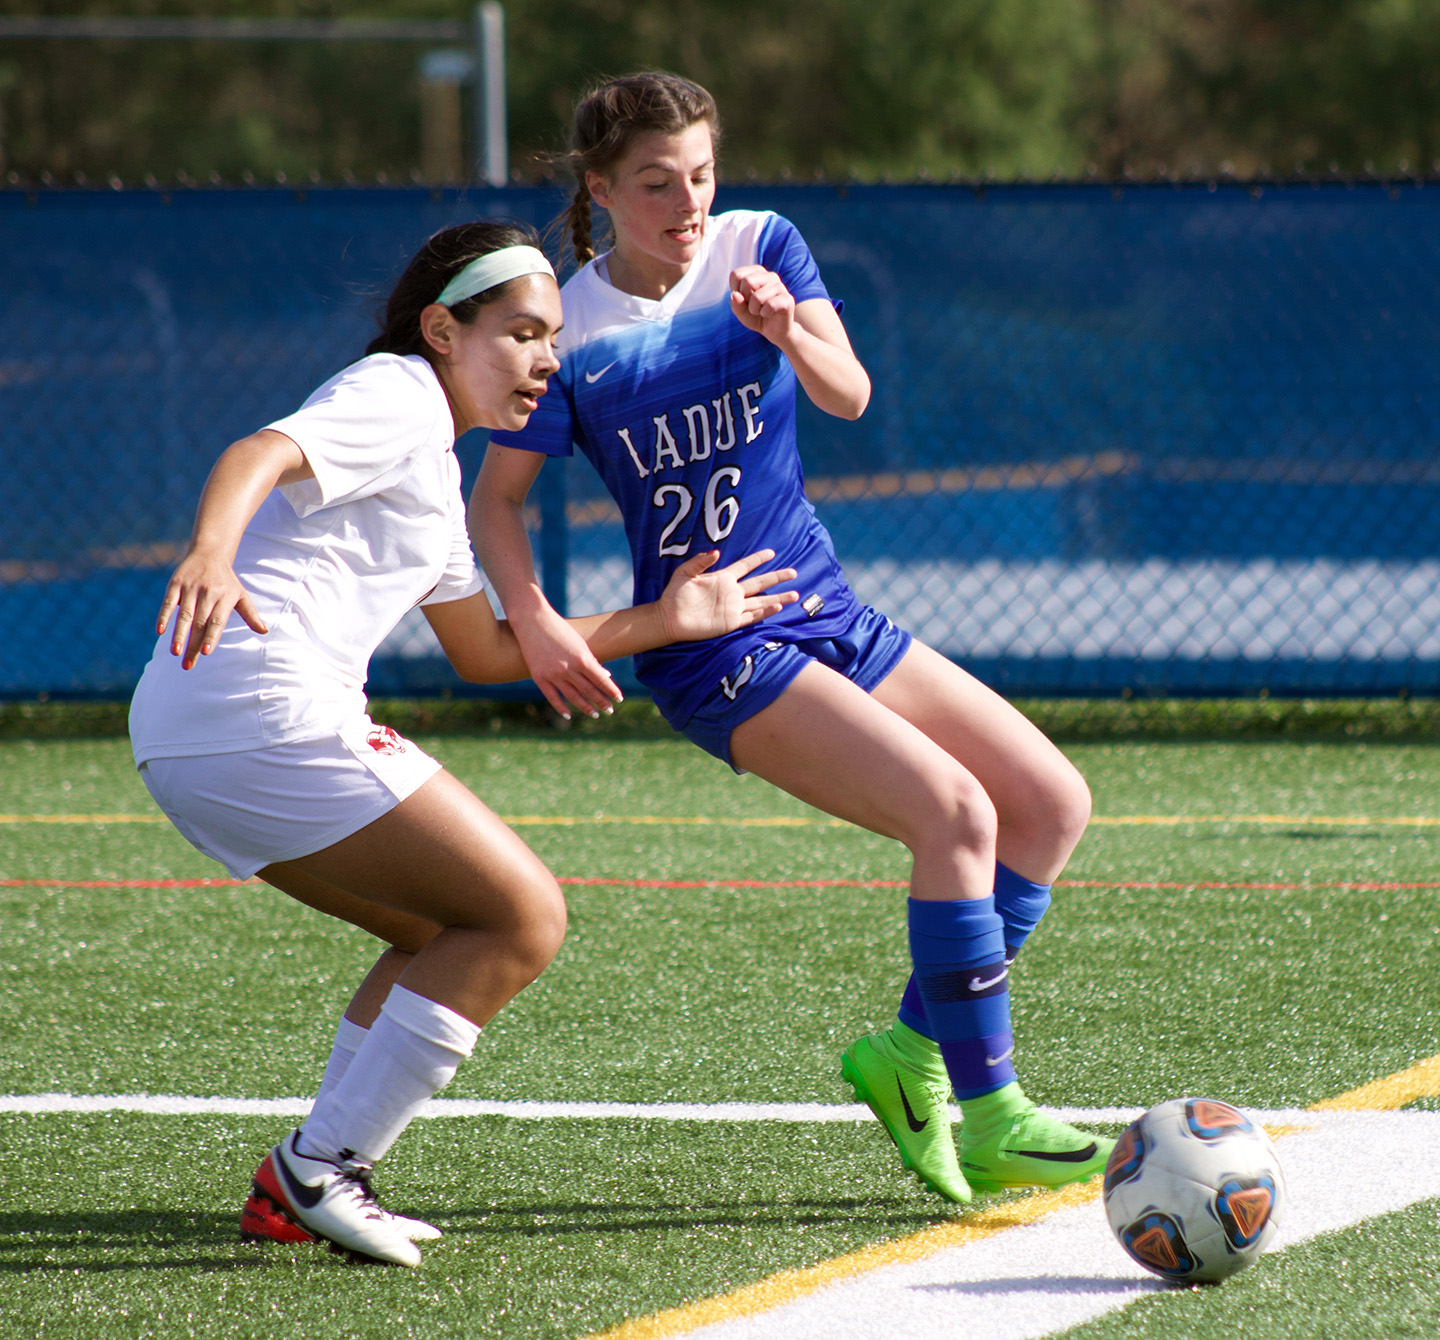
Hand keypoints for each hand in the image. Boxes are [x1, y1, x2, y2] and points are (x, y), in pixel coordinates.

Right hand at [156, 546, 266, 669]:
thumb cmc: (227, 581)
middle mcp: (208, 594)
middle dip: (193, 645)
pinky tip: (160, 631)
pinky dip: (163, 616)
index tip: (206, 652)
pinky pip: (168, 602)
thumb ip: (251, 614)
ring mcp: (191, 589)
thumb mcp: (241, 595)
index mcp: (225, 598)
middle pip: (199, 623)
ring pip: (183, 615)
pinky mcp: (176, 584)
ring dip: (178, 634)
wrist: (210, 554)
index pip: (217, 621)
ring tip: (176, 652)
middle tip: (187, 666)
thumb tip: (264, 631)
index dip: (211, 636)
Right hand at [514, 602, 624, 719]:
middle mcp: (568, 668)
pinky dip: (561, 708)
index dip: (611, 690)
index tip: (619, 699)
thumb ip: (591, 661)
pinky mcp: (539, 677)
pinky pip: (552, 697)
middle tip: (610, 710)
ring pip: (573, 696)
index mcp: (582, 658)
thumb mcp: (579, 643)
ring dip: (586, 707)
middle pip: (589, 690)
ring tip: (596, 714)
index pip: (601, 680)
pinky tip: (569, 716)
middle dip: (601, 701)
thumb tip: (605, 676)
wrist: (532, 621)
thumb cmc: (560, 629)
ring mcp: (553, 674)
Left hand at [657, 549, 798, 642]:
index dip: (757, 559)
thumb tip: (715, 552)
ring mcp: (733, 608)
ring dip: (777, 598)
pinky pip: (751, 617)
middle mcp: (731, 592)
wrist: (670, 618)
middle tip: (793, 572)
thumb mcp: (685, 573)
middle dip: (776, 578)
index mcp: (722, 578)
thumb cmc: (675, 594)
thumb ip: (700, 562)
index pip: (745, 566)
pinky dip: (764, 613)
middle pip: (759, 583)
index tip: (771, 552)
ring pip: (761, 601)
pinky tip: (776, 607)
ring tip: (794, 594)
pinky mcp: (730, 622)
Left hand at [729, 265, 796, 346]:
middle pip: (747, 281)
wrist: (775, 331)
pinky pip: (769, 306)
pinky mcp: (787, 299)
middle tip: (753, 306)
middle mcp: (770, 276)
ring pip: (757, 297)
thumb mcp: (741, 312)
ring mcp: (780, 286)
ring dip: (754, 310)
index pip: (736, 275)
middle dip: (745, 300)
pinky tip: (769, 314)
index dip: (735, 291)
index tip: (743, 299)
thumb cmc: (756, 317)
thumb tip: (735, 295)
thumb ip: (736, 304)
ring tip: (761, 312)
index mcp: (757, 273)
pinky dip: (765, 314)